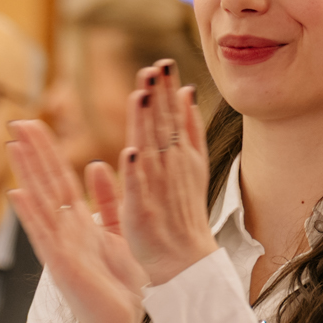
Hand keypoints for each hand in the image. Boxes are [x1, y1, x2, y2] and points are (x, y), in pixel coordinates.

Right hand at [6, 119, 147, 322]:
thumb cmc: (117, 286)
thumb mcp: (117, 233)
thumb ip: (108, 201)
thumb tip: (94, 165)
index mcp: (77, 223)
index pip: (59, 178)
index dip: (46, 150)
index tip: (34, 123)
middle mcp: (63, 232)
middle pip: (45, 183)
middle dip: (32, 152)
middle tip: (17, 121)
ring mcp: (59, 248)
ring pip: (40, 203)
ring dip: (26, 174)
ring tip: (12, 147)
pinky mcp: (62, 266)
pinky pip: (44, 235)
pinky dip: (30, 214)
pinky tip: (17, 194)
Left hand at [117, 60, 215, 283]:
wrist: (185, 258)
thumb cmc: (182, 212)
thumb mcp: (192, 163)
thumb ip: (188, 127)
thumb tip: (187, 91)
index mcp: (180, 155)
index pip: (173, 117)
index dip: (167, 91)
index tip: (161, 65)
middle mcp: (171, 167)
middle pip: (163, 127)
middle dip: (159, 97)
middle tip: (154, 67)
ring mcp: (158, 187)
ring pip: (150, 149)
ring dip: (147, 123)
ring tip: (143, 95)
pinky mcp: (142, 208)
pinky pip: (138, 187)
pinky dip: (135, 171)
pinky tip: (131, 152)